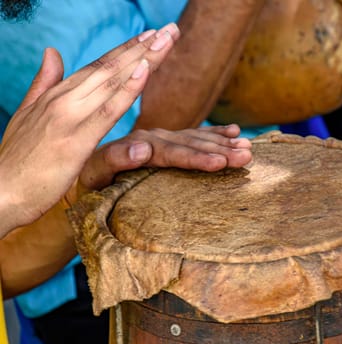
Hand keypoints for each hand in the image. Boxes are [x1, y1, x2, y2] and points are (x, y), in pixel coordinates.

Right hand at [0, 23, 179, 235]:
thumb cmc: (16, 161)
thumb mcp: (28, 114)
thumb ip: (44, 83)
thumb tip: (52, 53)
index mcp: (57, 95)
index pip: (99, 66)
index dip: (126, 49)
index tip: (150, 35)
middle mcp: (64, 99)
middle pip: (111, 67)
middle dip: (143, 46)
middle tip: (170, 29)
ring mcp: (70, 117)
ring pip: (113, 81)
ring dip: (143, 58)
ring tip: (166, 38)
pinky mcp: (76, 140)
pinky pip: (108, 111)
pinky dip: (128, 88)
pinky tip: (145, 70)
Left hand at [70, 124, 252, 200]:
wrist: (84, 173)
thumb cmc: (89, 180)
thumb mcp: (95, 173)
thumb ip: (116, 158)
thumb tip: (142, 148)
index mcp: (139, 144)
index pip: (173, 151)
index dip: (197, 157)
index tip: (221, 163)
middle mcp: (154, 137)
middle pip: (191, 144)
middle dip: (221, 150)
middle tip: (247, 155)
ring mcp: (162, 138)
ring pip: (197, 139)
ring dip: (224, 143)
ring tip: (249, 147)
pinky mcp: (166, 142)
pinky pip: (194, 136)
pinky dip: (214, 134)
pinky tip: (233, 131)